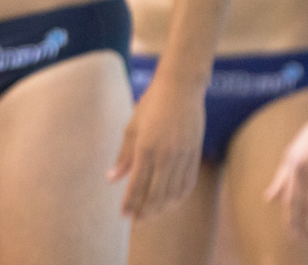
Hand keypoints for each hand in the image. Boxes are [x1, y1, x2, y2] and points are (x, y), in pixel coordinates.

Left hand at [110, 70, 203, 218]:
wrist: (181, 88)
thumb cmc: (151, 104)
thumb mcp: (132, 126)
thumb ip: (123, 156)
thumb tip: (112, 179)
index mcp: (146, 148)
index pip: (137, 185)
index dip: (130, 203)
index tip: (124, 215)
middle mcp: (166, 156)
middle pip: (156, 195)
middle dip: (145, 211)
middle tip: (136, 220)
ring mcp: (183, 156)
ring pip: (173, 193)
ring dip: (162, 208)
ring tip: (151, 215)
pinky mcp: (195, 155)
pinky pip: (188, 183)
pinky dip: (179, 197)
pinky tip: (171, 203)